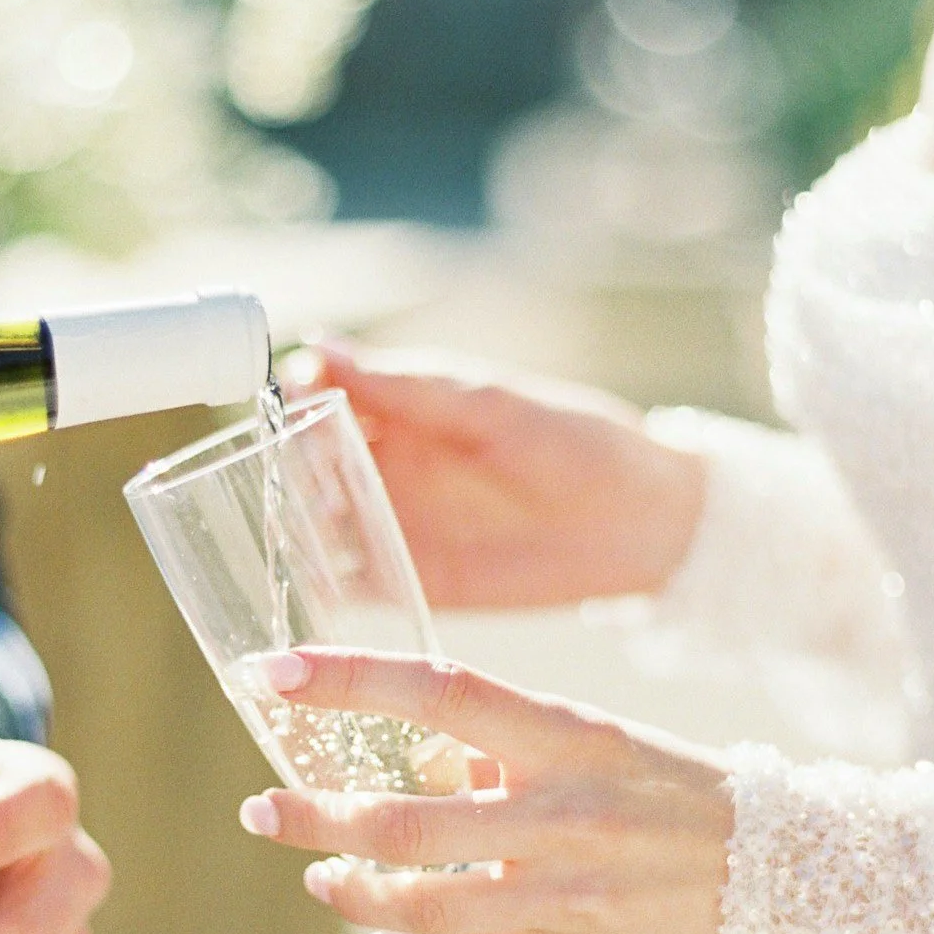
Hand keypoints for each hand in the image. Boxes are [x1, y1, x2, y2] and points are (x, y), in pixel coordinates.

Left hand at [235, 646, 731, 933]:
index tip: (272, 672)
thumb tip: (418, 759)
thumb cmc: (687, 798)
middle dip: (314, 816)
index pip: (438, 692)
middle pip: (403, 819)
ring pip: (420, 903)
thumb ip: (507, 752)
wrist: (804, 881)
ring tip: (320, 877)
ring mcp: (570, 892)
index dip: (347, 680)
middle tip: (263, 810)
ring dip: (349, 891)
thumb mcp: (604, 744)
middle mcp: (563, 812)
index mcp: (570, 737)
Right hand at [287, 342, 707, 611]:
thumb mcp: (491, 405)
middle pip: (309, 463)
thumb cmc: (577, 444)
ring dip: (297, 528)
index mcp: (405, 407)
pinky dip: (324, 586)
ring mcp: (397, 523)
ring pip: (320, 524)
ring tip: (295, 533)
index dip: (295, 399)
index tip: (289, 402)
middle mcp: (389, 464)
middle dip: (290, 470)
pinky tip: (311, 587)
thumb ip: (408, 386)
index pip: (324, 396)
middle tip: (296, 482)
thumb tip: (318, 346)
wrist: (643, 524)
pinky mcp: (413, 579)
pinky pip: (353, 584)